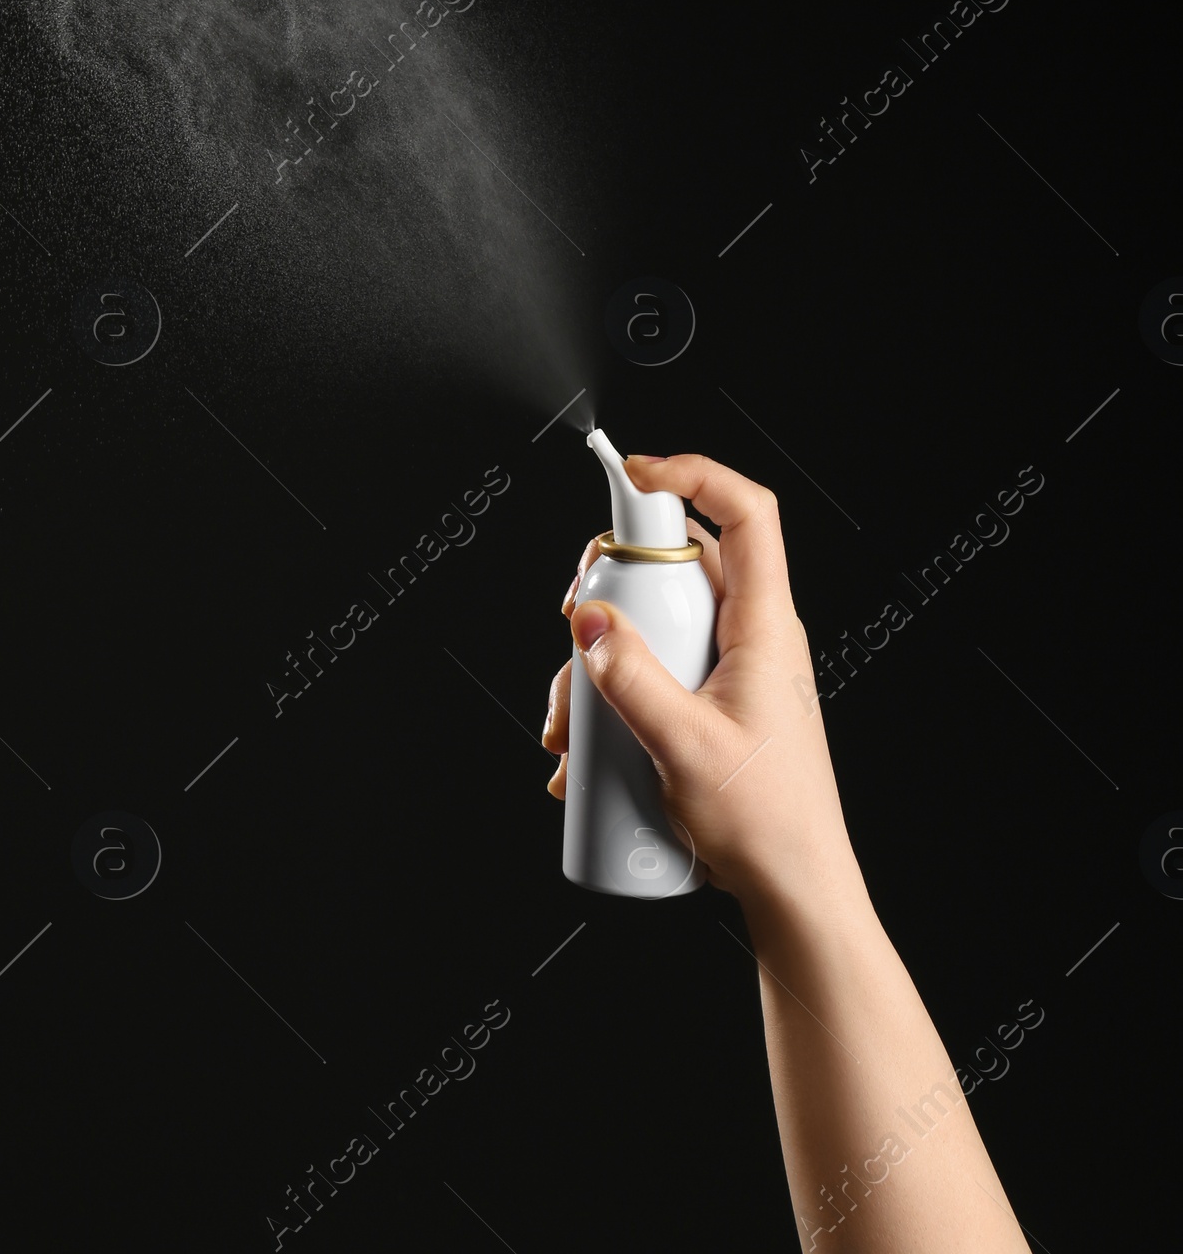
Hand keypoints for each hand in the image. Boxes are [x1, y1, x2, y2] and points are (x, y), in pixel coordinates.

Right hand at [541, 452, 866, 917]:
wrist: (795, 891)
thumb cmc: (765, 825)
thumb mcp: (684, 747)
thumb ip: (631, 679)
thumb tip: (589, 619)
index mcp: (765, 626)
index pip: (747, 514)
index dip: (694, 474)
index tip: (632, 474)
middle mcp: (753, 636)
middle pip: (680, 565)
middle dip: (614, 587)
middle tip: (574, 616)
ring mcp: (733, 670)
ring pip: (658, 623)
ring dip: (601, 659)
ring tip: (569, 722)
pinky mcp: (715, 702)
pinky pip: (659, 669)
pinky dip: (615, 693)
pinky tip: (582, 749)